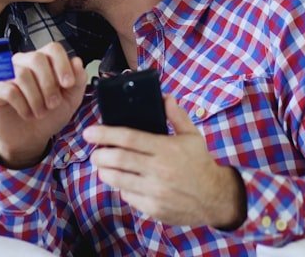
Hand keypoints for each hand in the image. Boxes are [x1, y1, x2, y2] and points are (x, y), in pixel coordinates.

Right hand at [0, 42, 86, 167]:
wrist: (30, 138)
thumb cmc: (48, 116)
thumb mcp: (70, 100)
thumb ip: (77, 81)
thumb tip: (77, 62)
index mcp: (44, 61)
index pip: (53, 49)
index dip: (62, 65)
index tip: (68, 84)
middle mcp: (23, 62)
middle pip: (36, 58)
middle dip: (49, 84)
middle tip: (53, 104)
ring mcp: (7, 74)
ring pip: (23, 74)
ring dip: (36, 99)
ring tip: (40, 113)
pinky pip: (9, 90)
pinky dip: (22, 106)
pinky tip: (27, 114)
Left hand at [82, 95, 245, 227]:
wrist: (215, 198)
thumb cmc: (200, 164)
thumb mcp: (192, 136)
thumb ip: (177, 116)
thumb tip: (165, 97)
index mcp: (166, 149)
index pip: (129, 138)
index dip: (105, 134)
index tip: (89, 132)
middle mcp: (158, 170)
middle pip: (118, 159)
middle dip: (99, 154)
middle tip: (94, 152)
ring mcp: (155, 191)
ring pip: (118, 180)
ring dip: (105, 171)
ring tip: (103, 165)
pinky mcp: (153, 208)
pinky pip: (127, 196)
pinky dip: (121, 188)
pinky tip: (123, 181)